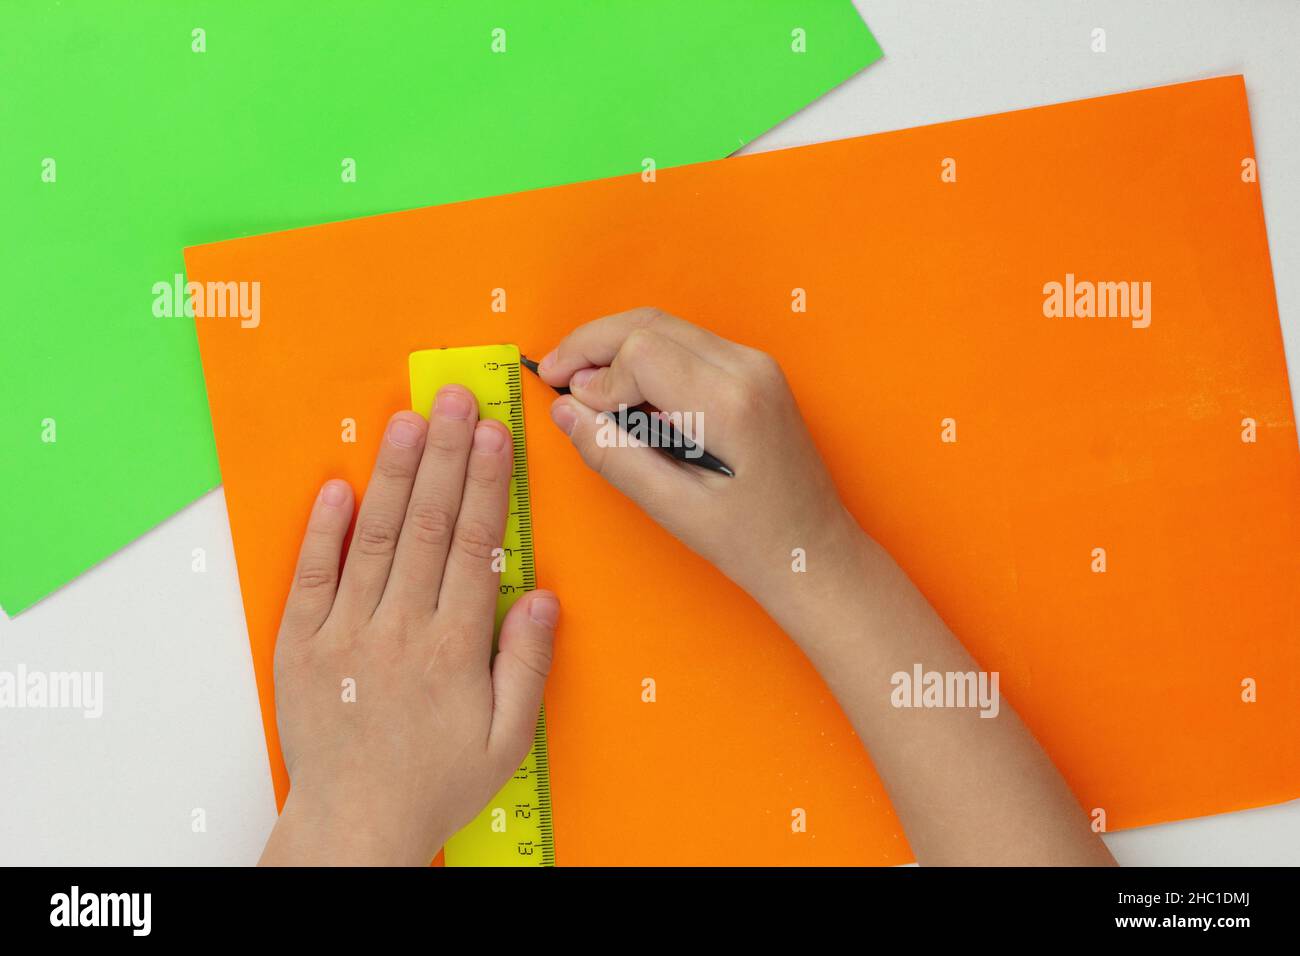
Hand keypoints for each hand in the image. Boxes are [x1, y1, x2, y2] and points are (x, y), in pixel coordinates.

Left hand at [260, 387, 559, 865]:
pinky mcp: (301, 647)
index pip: (475, 546)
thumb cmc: (436, 783)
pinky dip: (323, 531)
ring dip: (394, 476)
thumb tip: (542, 597)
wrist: (356, 826)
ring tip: (409, 421)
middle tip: (454, 398)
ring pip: (376, 539)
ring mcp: (345, 635)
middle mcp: (400, 630)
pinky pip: (312, 578)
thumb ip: (526, 664)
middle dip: (446, 455)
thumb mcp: (507, 738)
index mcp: (454, 649)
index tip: (495, 434)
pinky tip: (339, 486)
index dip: (487, 483)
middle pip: (429, 526)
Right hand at [539, 307, 861, 622]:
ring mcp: (756, 365)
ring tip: (580, 386)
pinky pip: (686, 344)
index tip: (574, 410)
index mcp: (731, 402)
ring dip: (616, 348)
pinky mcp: (754, 373)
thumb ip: (614, 455)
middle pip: (649, 323)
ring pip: (666, 326)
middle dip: (592, 344)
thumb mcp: (675, 509)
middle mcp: (748, 368)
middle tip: (551, 374)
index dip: (596, 376)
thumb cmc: (755, 543)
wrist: (816, 553)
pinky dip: (645, 358)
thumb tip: (565, 411)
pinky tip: (623, 393)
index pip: (641, 350)